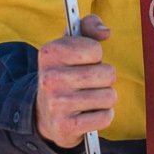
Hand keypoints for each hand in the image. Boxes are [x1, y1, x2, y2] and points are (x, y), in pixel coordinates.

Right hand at [35, 15, 115, 149]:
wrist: (44, 114)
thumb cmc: (65, 73)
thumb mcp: (69, 45)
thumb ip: (88, 27)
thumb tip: (105, 32)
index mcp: (50, 53)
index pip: (95, 49)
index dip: (96, 56)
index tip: (83, 62)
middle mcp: (50, 78)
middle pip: (108, 74)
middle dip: (105, 79)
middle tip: (89, 83)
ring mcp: (56, 104)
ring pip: (109, 97)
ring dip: (105, 99)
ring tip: (89, 98)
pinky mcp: (65, 126)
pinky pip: (105, 118)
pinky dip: (103, 116)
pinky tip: (89, 114)